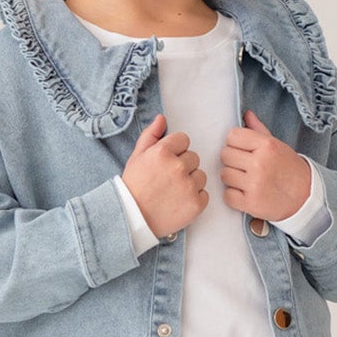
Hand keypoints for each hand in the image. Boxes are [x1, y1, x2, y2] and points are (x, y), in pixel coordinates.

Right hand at [120, 113, 209, 236]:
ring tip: (173, 192)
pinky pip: (204, 193)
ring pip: (200, 175)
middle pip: (193, 157)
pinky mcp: (196, 204)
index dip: (175, 151)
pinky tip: (179, 202)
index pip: (183, 140)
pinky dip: (194, 198)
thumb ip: (151, 135)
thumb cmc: (134, 187)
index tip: (166, 163)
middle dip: (183, 166)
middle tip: (167, 180)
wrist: (133, 218)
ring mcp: (189, 186)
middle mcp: (178, 167)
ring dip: (190, 182)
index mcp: (163, 152)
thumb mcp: (137, 157)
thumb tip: (162, 118)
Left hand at [218, 110, 309, 220]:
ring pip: (224, 175)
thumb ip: (258, 130)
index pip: (232, 136)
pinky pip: (227, 195)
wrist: (305, 196)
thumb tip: (246, 114)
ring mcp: (254, 184)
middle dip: (232, 161)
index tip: (242, 150)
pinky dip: (234, 196)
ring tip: (246, 180)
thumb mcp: (277, 145)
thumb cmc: (288, 169)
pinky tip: (246, 193)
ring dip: (232, 179)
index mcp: (267, 145)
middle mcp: (260, 163)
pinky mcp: (250, 203)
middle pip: (225, 155)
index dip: (235, 143)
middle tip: (245, 167)